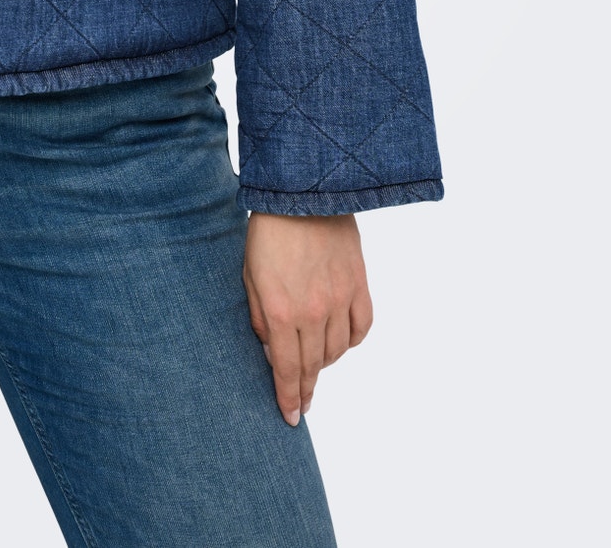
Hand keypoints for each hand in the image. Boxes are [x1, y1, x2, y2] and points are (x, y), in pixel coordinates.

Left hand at [243, 211, 372, 426]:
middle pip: (312, 366)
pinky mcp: (359, 285)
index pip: (286, 369)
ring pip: (336, 351)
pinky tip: (340, 342)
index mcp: (281, 311)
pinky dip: (351, 341)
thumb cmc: (268, 231)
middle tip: (303, 403)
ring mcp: (340, 300)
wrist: (304, 192)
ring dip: (325, 364)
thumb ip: (258, 315)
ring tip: (315, 365)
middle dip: (306, 389)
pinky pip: (361, 328)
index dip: (289, 397)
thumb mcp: (249, 274)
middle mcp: (313, 312)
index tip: (291, 417)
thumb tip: (268, 347)